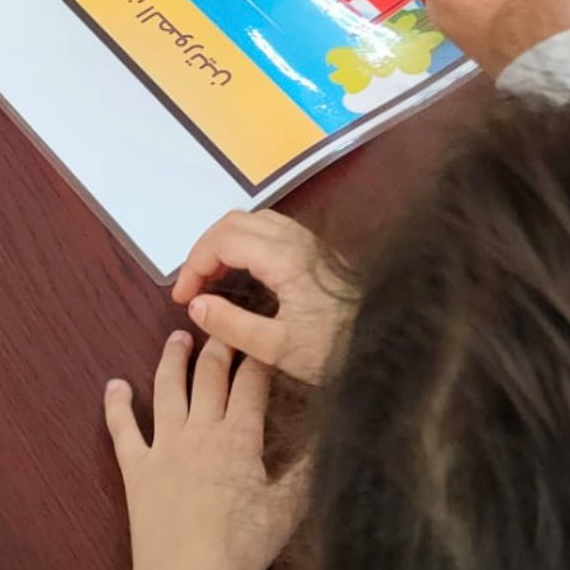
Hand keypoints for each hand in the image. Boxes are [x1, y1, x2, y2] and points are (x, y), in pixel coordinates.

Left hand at [104, 331, 307, 569]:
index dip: (258, 354)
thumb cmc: (241, 548)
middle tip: (222, 324)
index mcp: (240, 437)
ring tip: (177, 338)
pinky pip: (122, 428)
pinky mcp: (136, 467)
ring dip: (172, 358)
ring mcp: (165, 445)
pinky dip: (116, 405)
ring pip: (168, 387)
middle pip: (210, 373)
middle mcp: (202, 430)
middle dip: (219, 343)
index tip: (261, 333)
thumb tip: (332, 435)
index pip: (252, 381)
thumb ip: (306, 469)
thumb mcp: (288, 509)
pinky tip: (114, 385)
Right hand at [172, 210, 353, 383]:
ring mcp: (306, 239)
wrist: (387, 341)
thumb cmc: (335, 347)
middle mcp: (293, 238)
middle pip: (234, 222)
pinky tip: (242, 272)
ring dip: (224, 242)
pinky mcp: (314, 248)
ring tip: (212, 279)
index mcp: (282, 257)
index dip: (194, 265)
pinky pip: (269, 229)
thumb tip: (196, 305)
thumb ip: (233, 326)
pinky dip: (244, 242)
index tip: (182, 298)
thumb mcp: (278, 348)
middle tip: (192, 287)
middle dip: (205, 250)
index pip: (222, 241)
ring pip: (252, 220)